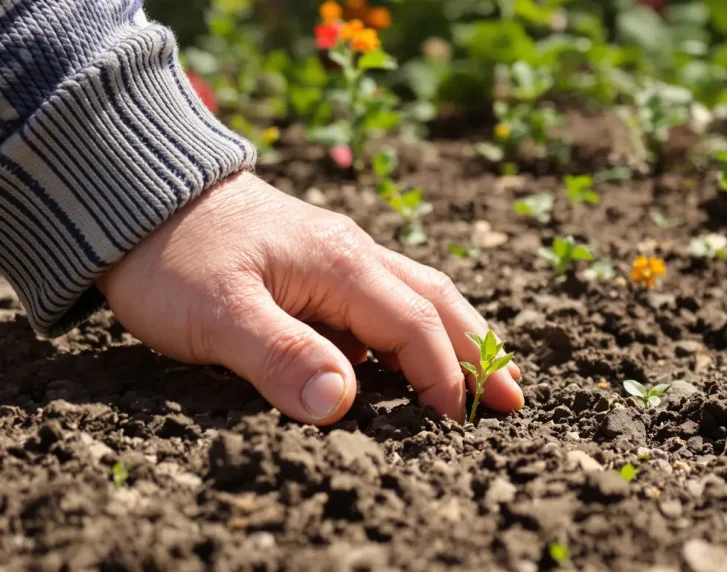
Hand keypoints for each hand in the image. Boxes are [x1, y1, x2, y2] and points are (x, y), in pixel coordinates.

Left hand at [97, 172, 522, 423]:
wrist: (138, 197)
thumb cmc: (175, 257)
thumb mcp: (218, 315)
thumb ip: (283, 357)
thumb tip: (342, 404)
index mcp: (342, 266)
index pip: (415, 327)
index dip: (444, 377)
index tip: (462, 423)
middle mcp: (354, 256)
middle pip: (438, 304)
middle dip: (480, 351)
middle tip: (515, 396)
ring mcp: (339, 257)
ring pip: (418, 297)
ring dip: (457, 337)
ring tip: (485, 376)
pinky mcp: (319, 264)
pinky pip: (386, 299)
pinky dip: (416, 330)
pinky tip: (409, 357)